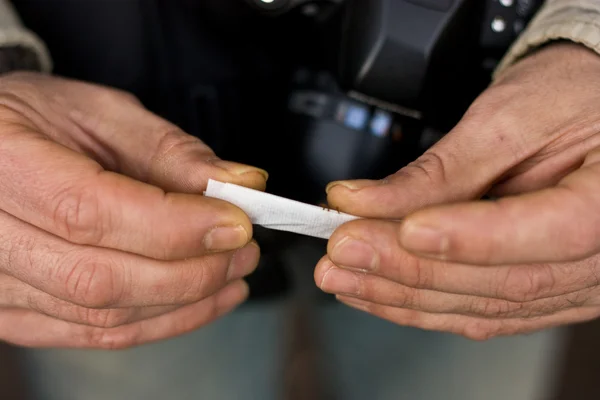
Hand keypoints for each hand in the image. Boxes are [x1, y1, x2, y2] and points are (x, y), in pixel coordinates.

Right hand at [0, 72, 266, 348]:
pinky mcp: (14, 313)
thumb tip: (240, 183)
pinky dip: (158, 321)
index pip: (91, 212)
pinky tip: (200, 300)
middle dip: (191, 271)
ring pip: (102, 316)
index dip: (174, 226)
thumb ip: (170, 149)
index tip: (236, 223)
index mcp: (2, 164)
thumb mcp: (100, 113)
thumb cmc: (38, 119)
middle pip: (100, 278)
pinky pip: (92, 334)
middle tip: (243, 249)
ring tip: (232, 273)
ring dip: (185, 301)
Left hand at [316, 43, 599, 339]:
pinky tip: (378, 292)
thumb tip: (363, 201)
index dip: (473, 237)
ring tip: (343, 276)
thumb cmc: (568, 99)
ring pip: (484, 307)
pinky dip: (423, 305)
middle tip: (345, 251)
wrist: (588, 110)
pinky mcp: (544, 292)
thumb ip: (439, 172)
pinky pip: (482, 312)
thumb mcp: (508, 119)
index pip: (553, 232)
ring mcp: (577, 284)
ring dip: (402, 295)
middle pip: (505, 281)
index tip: (406, 229)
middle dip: (411, 269)